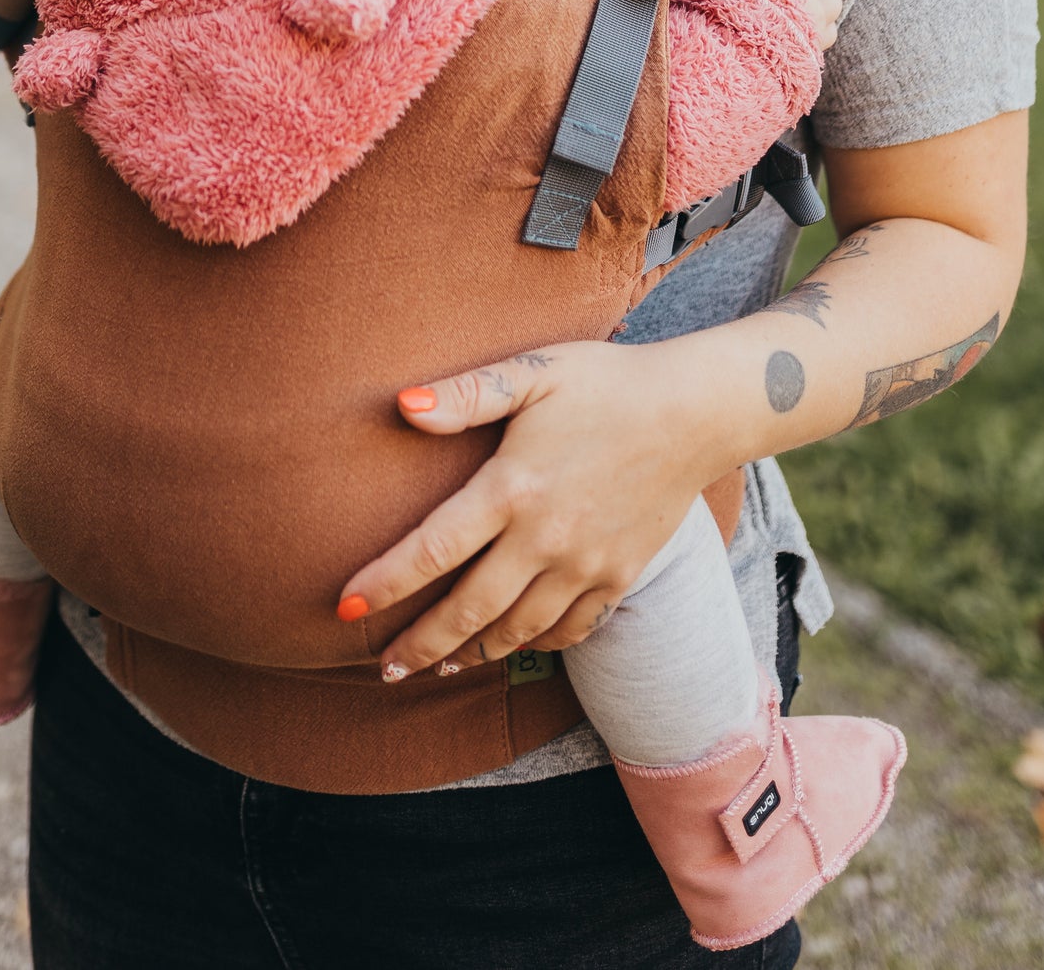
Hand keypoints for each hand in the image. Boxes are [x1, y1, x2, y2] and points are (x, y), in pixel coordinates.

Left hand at [337, 340, 725, 679]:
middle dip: (422, 645)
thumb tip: (402, 404)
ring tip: (440, 666)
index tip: (348, 608)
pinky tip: (513, 645)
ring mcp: (586, 565)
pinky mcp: (619, 576)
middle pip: (469, 609)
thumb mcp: (534, 373)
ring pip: (517, 629)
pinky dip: (535, 645)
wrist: (695, 411)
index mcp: (514, 488)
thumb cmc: (607, 382)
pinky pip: (569, 630)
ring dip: (473, 653)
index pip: (434, 548)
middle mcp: (546, 538)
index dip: (386, 582)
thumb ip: (468, 394)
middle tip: (386, 670)